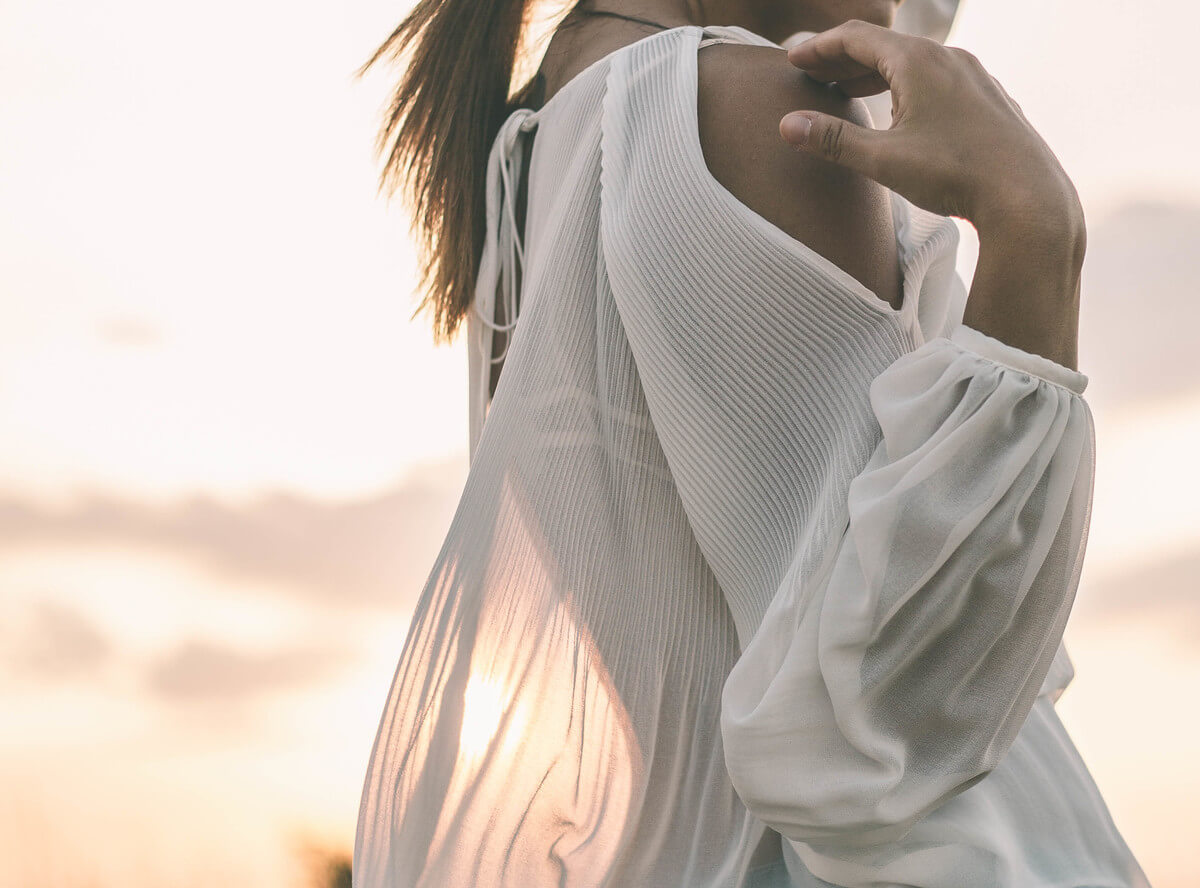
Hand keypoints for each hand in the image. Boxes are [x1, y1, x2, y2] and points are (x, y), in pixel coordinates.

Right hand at [779, 19, 1082, 244]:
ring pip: (912, 63)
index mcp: (918, 62)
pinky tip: (899, 113)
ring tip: (847, 92)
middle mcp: (948, 58)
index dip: (819, 47)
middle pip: (884, 46)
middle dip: (843, 60)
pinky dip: (905, 86)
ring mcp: (973, 77)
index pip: (856, 38)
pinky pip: (937, 80)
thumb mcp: (883, 160)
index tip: (792, 59)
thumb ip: (832, 141)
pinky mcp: (988, 99)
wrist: (1026, 196)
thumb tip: (787, 126)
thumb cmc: (955, 174)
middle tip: (812, 74)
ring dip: (874, 74)